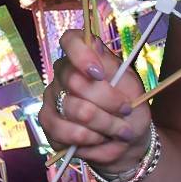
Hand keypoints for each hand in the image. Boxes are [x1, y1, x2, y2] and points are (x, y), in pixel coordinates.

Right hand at [36, 30, 150, 173]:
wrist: (127, 140)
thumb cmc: (130, 109)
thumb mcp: (132, 87)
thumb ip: (113, 69)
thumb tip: (94, 52)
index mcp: (85, 59)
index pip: (71, 40)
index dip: (81, 55)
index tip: (99, 74)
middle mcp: (62, 74)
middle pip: (76, 82)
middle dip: (109, 103)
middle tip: (126, 112)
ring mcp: (52, 98)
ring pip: (75, 110)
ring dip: (104, 126)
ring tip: (119, 131)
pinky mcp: (48, 123)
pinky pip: (63, 132)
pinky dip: (89, 141)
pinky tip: (99, 140)